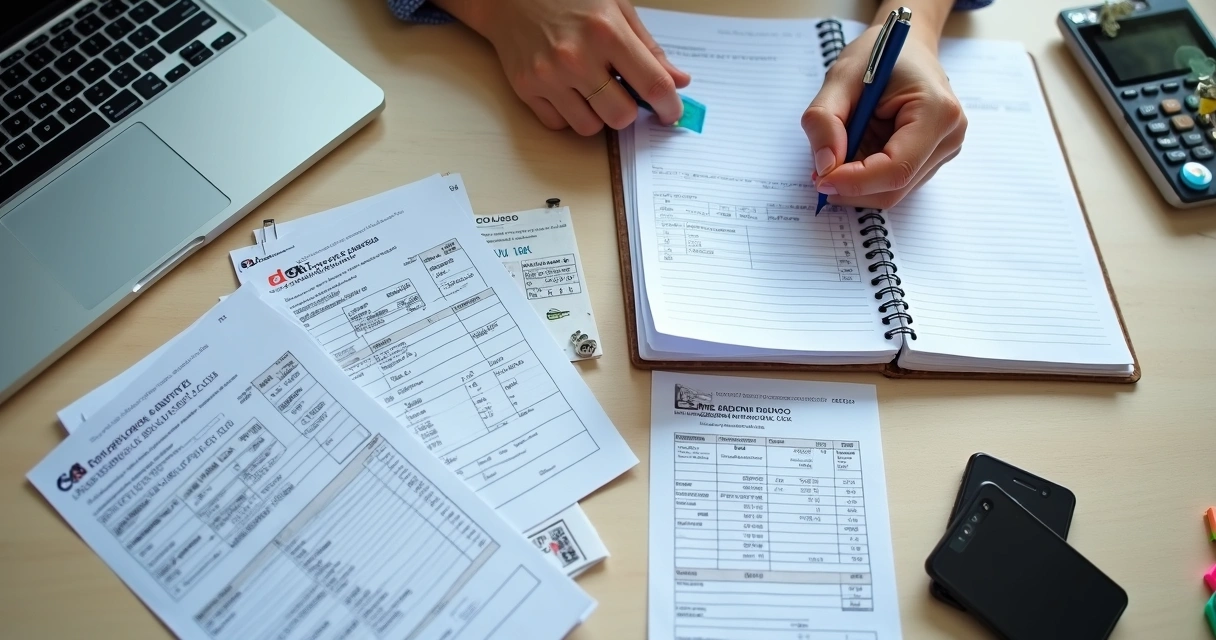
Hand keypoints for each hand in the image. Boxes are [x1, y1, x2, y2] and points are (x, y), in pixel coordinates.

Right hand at [438, 0, 689, 135]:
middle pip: (621, 116)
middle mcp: (577, 57)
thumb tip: (679, 81)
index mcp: (606, 31)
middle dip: (628, 111)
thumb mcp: (616, 8)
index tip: (670, 112)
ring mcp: (549, 76)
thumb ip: (648, 48)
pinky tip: (568, 91)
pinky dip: (569, 115)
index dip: (669, 106)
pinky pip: (560, 124)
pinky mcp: (526, 89)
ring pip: (590, 128)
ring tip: (592, 90)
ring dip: (598, 115)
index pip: (652, 85)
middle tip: (623, 96)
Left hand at [801, 26, 965, 208]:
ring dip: (856, 183)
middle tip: (818, 172)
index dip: (855, 182)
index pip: (896, 168)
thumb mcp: (842, 77)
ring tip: (838, 152)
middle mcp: (948, 137)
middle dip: (851, 186)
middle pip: (894, 188)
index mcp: (937, 112)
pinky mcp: (930, 160)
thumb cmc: (879, 54)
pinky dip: (865, 178)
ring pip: (891, 192)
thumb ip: (826, 119)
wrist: (905, 45)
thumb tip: (824, 165)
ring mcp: (943, 151)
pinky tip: (854, 153)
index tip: (821, 179)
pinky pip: (892, 184)